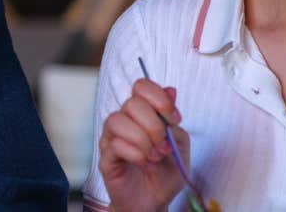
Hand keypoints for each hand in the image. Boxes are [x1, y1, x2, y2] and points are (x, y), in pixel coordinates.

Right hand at [98, 79, 189, 211]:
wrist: (155, 202)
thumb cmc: (165, 174)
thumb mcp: (179, 144)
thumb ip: (173, 119)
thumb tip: (171, 90)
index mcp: (143, 113)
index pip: (142, 86)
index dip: (159, 99)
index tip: (173, 119)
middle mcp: (125, 121)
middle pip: (132, 103)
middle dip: (154, 125)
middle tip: (163, 146)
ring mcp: (112, 138)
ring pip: (118, 120)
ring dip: (143, 140)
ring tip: (154, 157)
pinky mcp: (106, 158)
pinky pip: (115, 145)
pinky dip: (135, 155)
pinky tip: (144, 164)